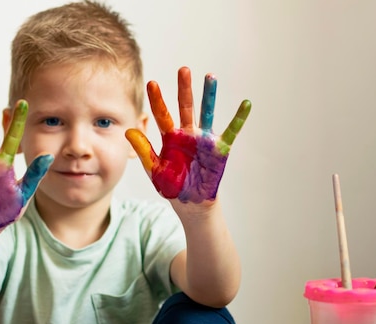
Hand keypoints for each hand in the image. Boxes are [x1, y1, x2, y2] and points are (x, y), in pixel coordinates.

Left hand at [125, 67, 250, 202]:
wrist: (191, 203)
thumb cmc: (172, 187)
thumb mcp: (155, 170)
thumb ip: (144, 151)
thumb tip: (128, 131)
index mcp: (170, 138)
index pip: (162, 115)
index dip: (157, 100)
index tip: (151, 83)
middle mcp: (188, 134)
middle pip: (186, 107)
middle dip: (184, 89)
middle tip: (183, 69)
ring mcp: (204, 140)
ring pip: (207, 113)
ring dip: (209, 95)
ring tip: (210, 76)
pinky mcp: (219, 148)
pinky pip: (231, 131)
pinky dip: (239, 118)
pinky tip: (246, 104)